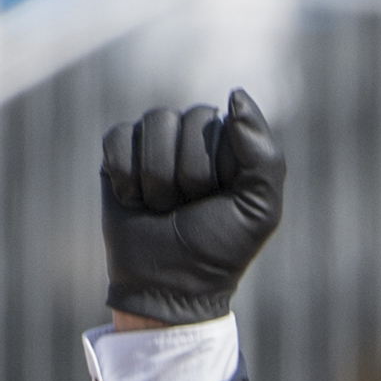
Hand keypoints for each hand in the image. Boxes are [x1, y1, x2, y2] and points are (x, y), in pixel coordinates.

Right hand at [101, 90, 285, 326]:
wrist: (169, 286)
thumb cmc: (218, 249)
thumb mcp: (259, 209)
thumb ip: (263, 154)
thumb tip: (235, 94)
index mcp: (227, 143)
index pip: (216, 121)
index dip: (213, 166)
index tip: (216, 199)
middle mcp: (189, 135)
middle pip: (182, 119)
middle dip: (186, 174)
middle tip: (187, 207)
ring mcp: (152, 143)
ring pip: (151, 123)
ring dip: (157, 178)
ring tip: (162, 207)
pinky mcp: (118, 156)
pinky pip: (117, 138)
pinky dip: (126, 176)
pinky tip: (135, 200)